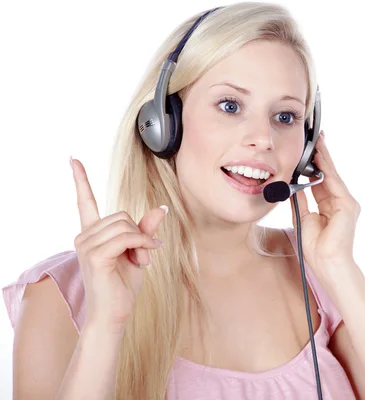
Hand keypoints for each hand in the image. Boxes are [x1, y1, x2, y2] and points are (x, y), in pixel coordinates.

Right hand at [71, 157, 166, 333]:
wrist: (114, 315)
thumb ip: (145, 230)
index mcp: (92, 234)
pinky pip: (127, 236)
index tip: (73, 159)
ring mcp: (86, 244)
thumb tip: (161, 208)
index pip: (85, 201)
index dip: (80, 179)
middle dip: (139, 234)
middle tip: (143, 255)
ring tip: (142, 260)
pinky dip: (142, 245)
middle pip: (121, 214)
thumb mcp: (139, 252)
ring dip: (142, 242)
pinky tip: (145, 258)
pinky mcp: (95, 255)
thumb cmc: (123, 286)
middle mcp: (85, 236)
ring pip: (125, 225)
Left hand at [291, 131, 360, 271]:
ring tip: (315, 140)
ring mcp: (346, 203)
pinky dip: (325, 167)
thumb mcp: (302, 219)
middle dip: (319, 157)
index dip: (313, 166)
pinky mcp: (348, 205)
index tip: (307, 151)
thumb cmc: (316, 248)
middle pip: (327, 174)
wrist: (328, 263)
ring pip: (331, 174)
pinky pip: (333, 181)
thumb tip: (292, 184)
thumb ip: (299, 201)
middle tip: (313, 137)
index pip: (320, 181)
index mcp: (330, 207)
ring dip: (322, 157)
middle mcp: (340, 203)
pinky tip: (318, 155)